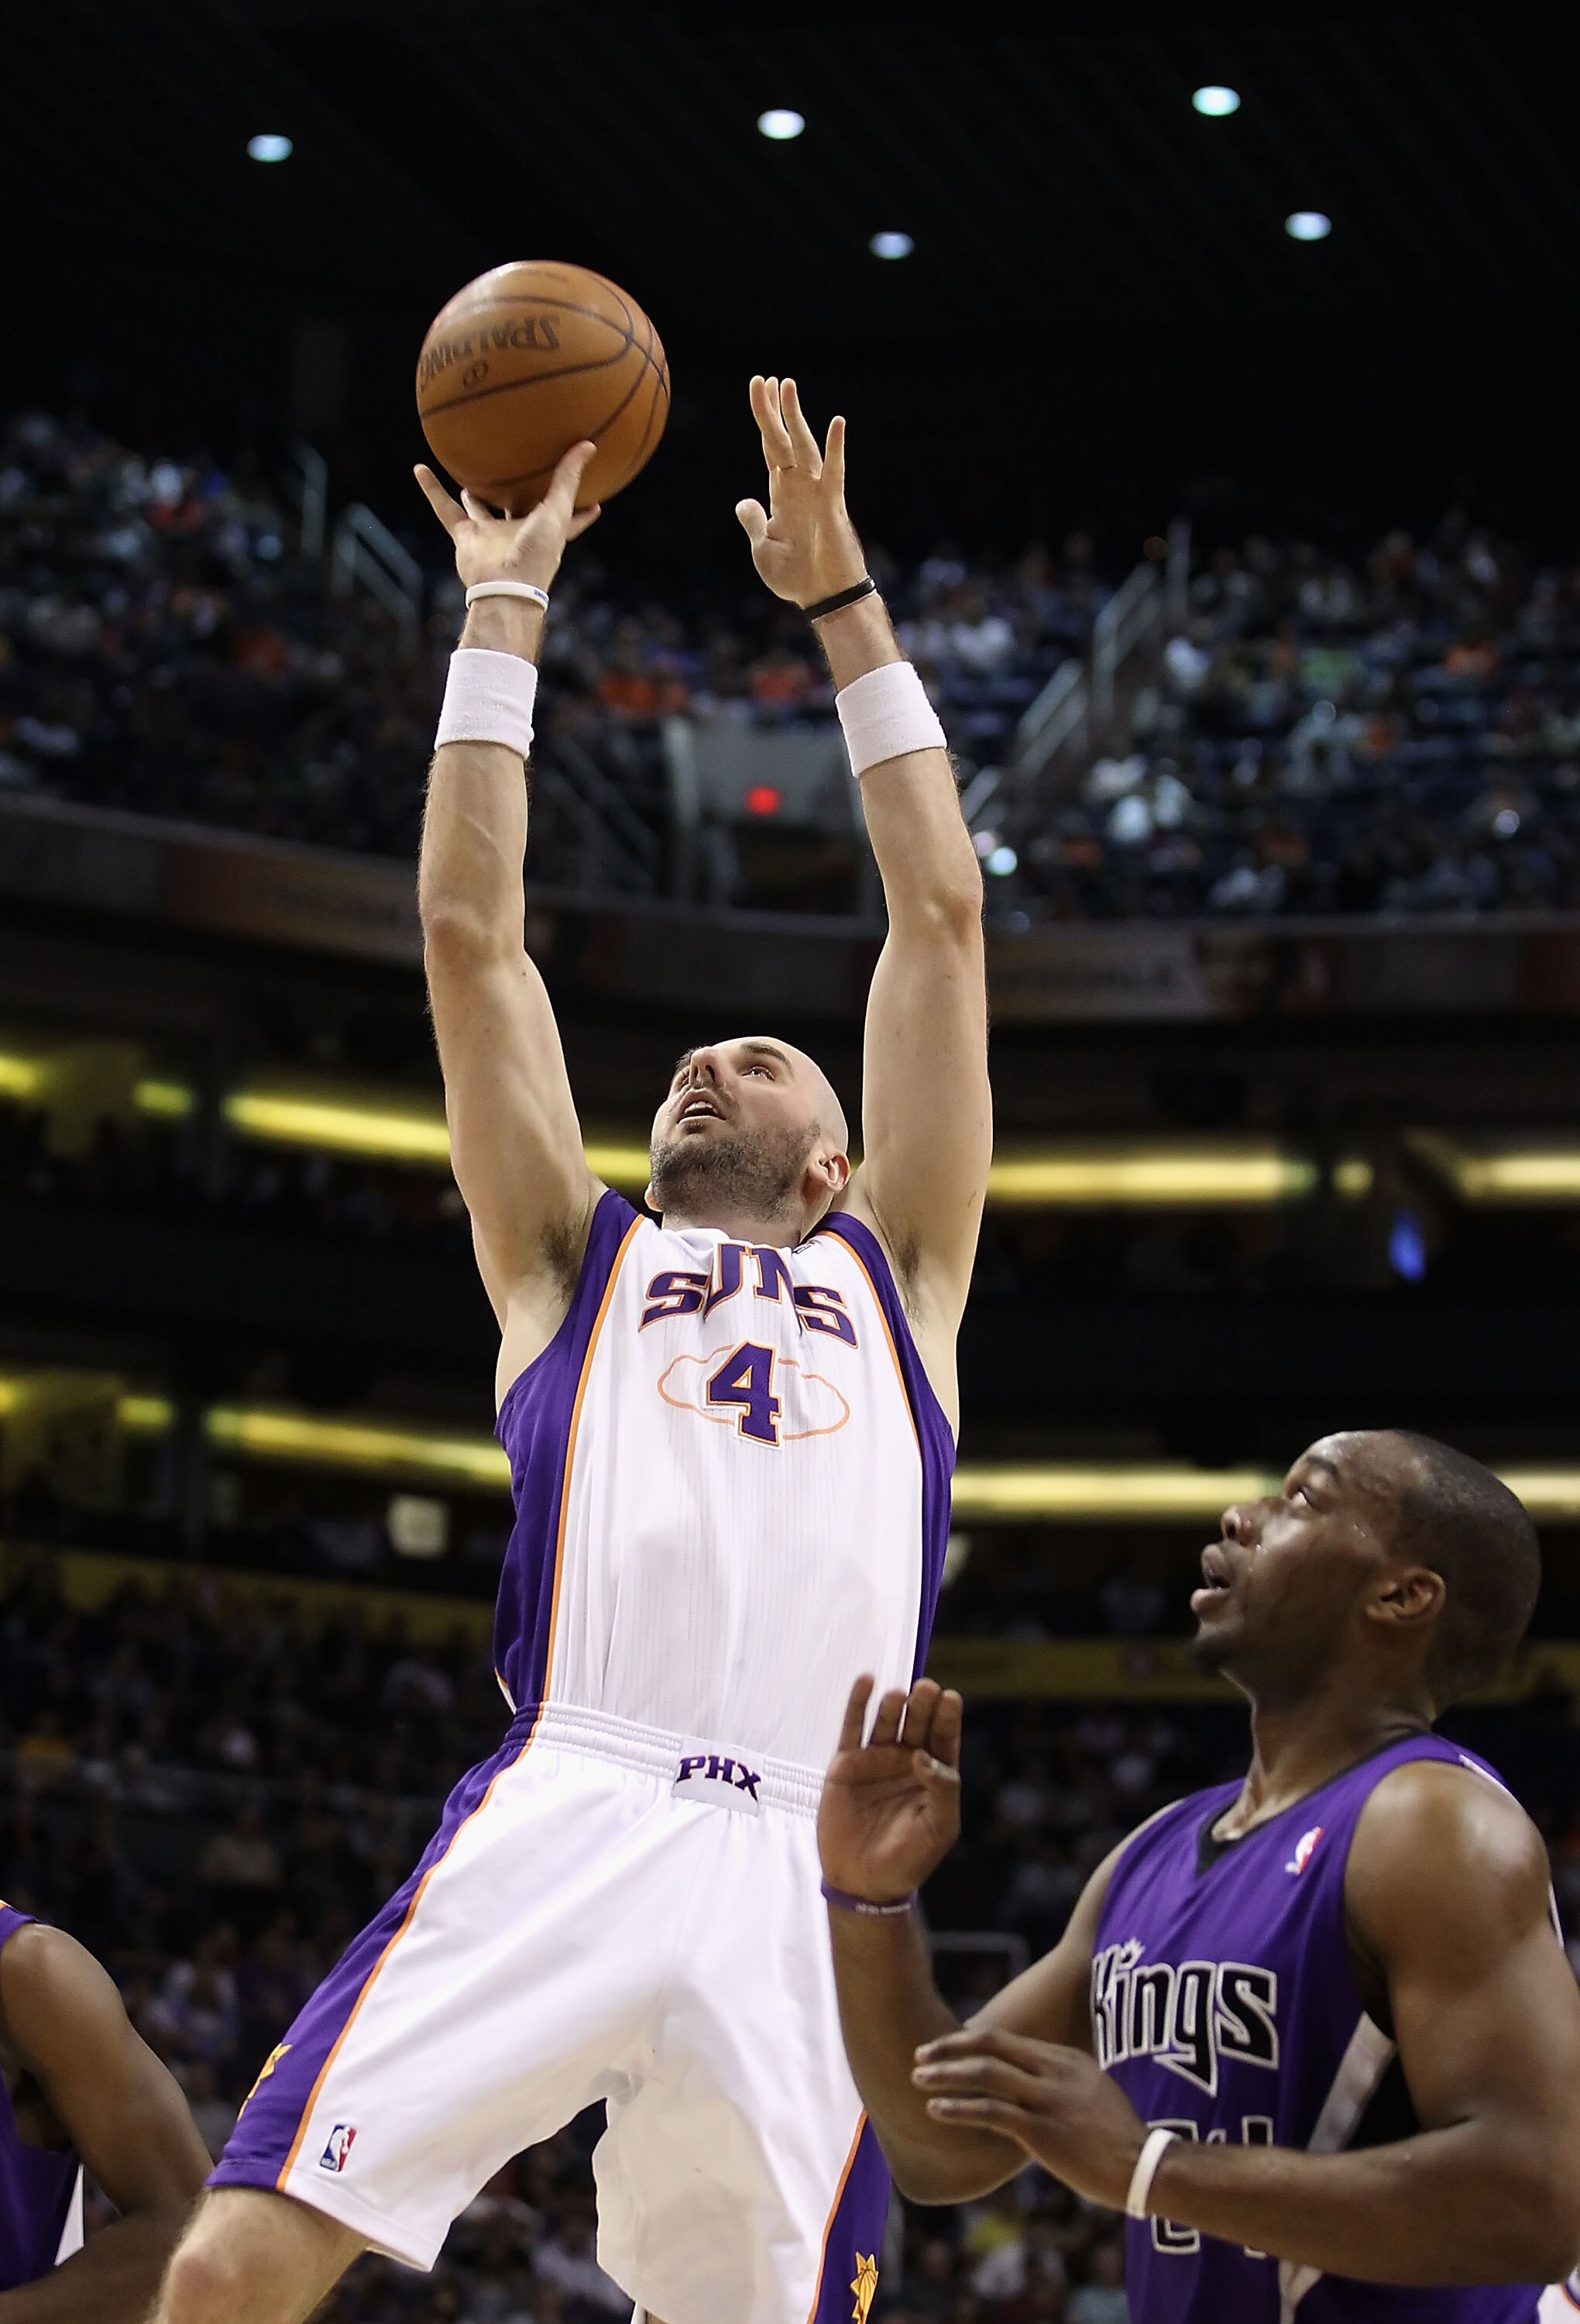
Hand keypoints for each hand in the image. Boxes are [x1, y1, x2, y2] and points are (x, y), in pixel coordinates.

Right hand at [415, 440, 601, 595]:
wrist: (503, 586)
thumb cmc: (536, 553)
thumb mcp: (557, 511)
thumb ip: (568, 479)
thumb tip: (589, 444)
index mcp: (545, 531)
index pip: (567, 518)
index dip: (580, 510)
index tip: (594, 497)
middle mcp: (517, 533)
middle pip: (516, 509)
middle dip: (516, 495)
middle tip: (516, 472)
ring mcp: (490, 536)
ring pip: (479, 508)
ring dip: (473, 494)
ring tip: (469, 474)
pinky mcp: (466, 538)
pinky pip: (444, 509)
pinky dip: (431, 490)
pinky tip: (420, 468)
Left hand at [736, 376, 867, 607]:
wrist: (822, 598)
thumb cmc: (795, 577)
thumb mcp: (763, 548)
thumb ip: (754, 521)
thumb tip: (744, 501)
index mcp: (782, 495)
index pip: (770, 448)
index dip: (764, 421)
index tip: (758, 390)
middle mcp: (800, 487)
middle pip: (783, 440)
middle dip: (774, 410)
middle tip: (767, 379)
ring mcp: (817, 493)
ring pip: (804, 446)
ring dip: (795, 417)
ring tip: (787, 386)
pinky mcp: (832, 506)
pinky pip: (834, 472)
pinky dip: (835, 448)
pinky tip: (836, 423)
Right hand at [818, 1675, 962, 1904]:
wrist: (863, 1883)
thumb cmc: (909, 1859)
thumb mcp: (938, 1828)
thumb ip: (941, 1790)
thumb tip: (924, 1756)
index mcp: (933, 1775)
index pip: (943, 1739)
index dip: (947, 1718)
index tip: (950, 1698)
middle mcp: (905, 1761)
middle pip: (916, 1725)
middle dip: (922, 1707)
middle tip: (926, 1689)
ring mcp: (875, 1760)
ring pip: (886, 1723)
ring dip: (893, 1705)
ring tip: (899, 1693)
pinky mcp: (846, 1764)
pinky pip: (852, 1729)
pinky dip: (857, 1704)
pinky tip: (866, 1682)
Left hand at [911, 2029, 1147, 2208]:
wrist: (1144, 2166)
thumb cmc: (1118, 2137)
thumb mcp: (1093, 2094)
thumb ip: (1062, 2083)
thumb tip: (1030, 2086)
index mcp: (1065, 2059)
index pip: (1008, 2040)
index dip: (972, 2041)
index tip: (947, 2046)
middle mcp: (1053, 2071)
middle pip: (991, 2046)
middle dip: (950, 2048)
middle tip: (921, 2053)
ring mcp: (1047, 2099)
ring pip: (985, 2075)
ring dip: (946, 2075)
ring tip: (917, 2079)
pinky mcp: (1041, 2131)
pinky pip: (991, 2112)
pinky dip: (959, 2109)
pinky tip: (937, 2110)